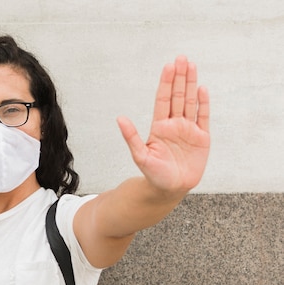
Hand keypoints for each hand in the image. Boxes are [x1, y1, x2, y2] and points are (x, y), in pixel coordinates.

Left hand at [117, 56, 209, 196]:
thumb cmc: (153, 174)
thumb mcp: (140, 155)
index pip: (163, 100)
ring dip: (191, 84)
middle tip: (181, 58)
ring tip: (191, 65)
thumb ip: (131, 137)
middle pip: (178, 96)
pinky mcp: (201, 138)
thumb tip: (119, 118)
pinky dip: (203, 104)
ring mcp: (188, 130)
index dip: (166, 83)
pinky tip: (202, 89)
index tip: (168, 66)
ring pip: (191, 102)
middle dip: (179, 77)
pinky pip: (203, 117)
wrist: (169, 189)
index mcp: (159, 127)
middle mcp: (174, 125)